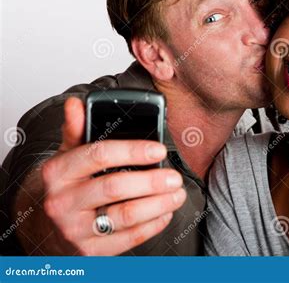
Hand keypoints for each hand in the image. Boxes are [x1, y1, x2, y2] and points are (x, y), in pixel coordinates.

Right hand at [40, 97, 185, 254]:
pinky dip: (153, 225)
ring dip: (158, 204)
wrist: (43, 226)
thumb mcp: (66, 155)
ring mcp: (76, 230)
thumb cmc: (65, 186)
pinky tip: (166, 212)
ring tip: (178, 194)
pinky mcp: (90, 251)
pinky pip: (128, 238)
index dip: (133, 151)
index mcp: (58, 172)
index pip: (98, 155)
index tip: (159, 150)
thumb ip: (76, 130)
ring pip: (125, 216)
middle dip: (151, 181)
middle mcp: (63, 202)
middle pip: (115, 187)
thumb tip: (76, 104)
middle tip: (174, 177)